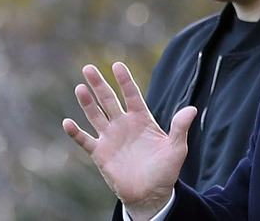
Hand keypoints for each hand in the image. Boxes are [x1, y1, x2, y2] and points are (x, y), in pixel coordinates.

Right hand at [62, 62, 196, 220]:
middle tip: (89, 67)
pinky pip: (85, 140)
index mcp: (142, 119)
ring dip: (87, 102)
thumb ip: (180, 127)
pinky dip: (75, 132)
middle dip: (99, 84)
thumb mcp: (176, 147)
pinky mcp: (100, 153)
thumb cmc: (166, 170)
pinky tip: (67, 122)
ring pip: (95, 115)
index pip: (132, 95)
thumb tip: (191, 109)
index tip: (117, 65)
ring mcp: (110, 138)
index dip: (124, 80)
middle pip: (109, 100)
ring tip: (80, 87)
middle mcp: (124, 124)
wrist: (151, 194)